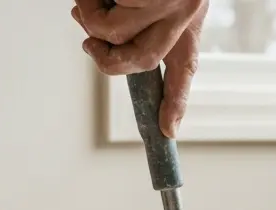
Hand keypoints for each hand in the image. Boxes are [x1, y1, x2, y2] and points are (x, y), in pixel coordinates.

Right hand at [72, 0, 206, 136]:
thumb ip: (131, 21)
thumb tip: (94, 42)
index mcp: (186, 13)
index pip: (184, 65)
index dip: (175, 102)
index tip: (168, 131)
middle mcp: (184, 9)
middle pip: (143, 59)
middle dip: (108, 58)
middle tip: (90, 46)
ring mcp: (171, 2)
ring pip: (118, 34)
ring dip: (93, 17)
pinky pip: (107, 15)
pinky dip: (89, 1)